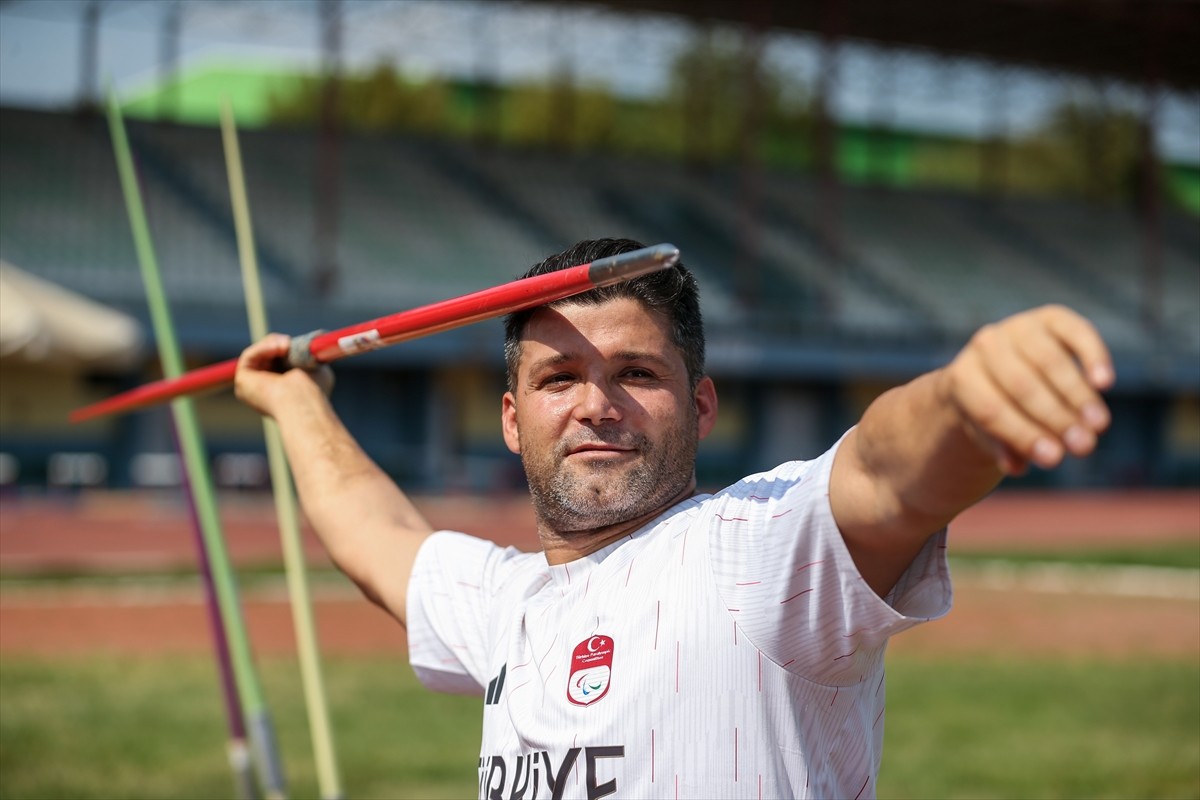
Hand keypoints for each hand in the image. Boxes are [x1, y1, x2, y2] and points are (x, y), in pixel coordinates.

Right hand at [234, 333, 333, 417]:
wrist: (302, 401)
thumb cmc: (313, 390)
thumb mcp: (316, 367)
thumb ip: (308, 357)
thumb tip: (307, 347)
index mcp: (282, 392)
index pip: (279, 364)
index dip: (286, 351)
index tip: (296, 344)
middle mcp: (264, 392)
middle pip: (266, 357)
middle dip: (278, 344)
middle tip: (289, 342)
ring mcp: (251, 387)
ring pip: (258, 354)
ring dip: (272, 344)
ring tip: (287, 347)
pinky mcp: (242, 381)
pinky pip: (249, 356)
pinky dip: (263, 348)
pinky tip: (279, 348)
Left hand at [938, 305, 1113, 475]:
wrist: (999, 368)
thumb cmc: (996, 410)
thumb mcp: (992, 433)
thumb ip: (1004, 447)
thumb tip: (1018, 467)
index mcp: (961, 377)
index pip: (991, 410)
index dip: (1022, 435)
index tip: (1053, 459)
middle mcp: (984, 345)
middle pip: (1021, 386)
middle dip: (1055, 418)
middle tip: (1084, 447)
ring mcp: (1017, 326)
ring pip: (1049, 362)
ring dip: (1077, 396)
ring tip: (1099, 426)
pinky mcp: (1050, 317)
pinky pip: (1075, 333)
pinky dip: (1092, 356)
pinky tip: (1105, 383)